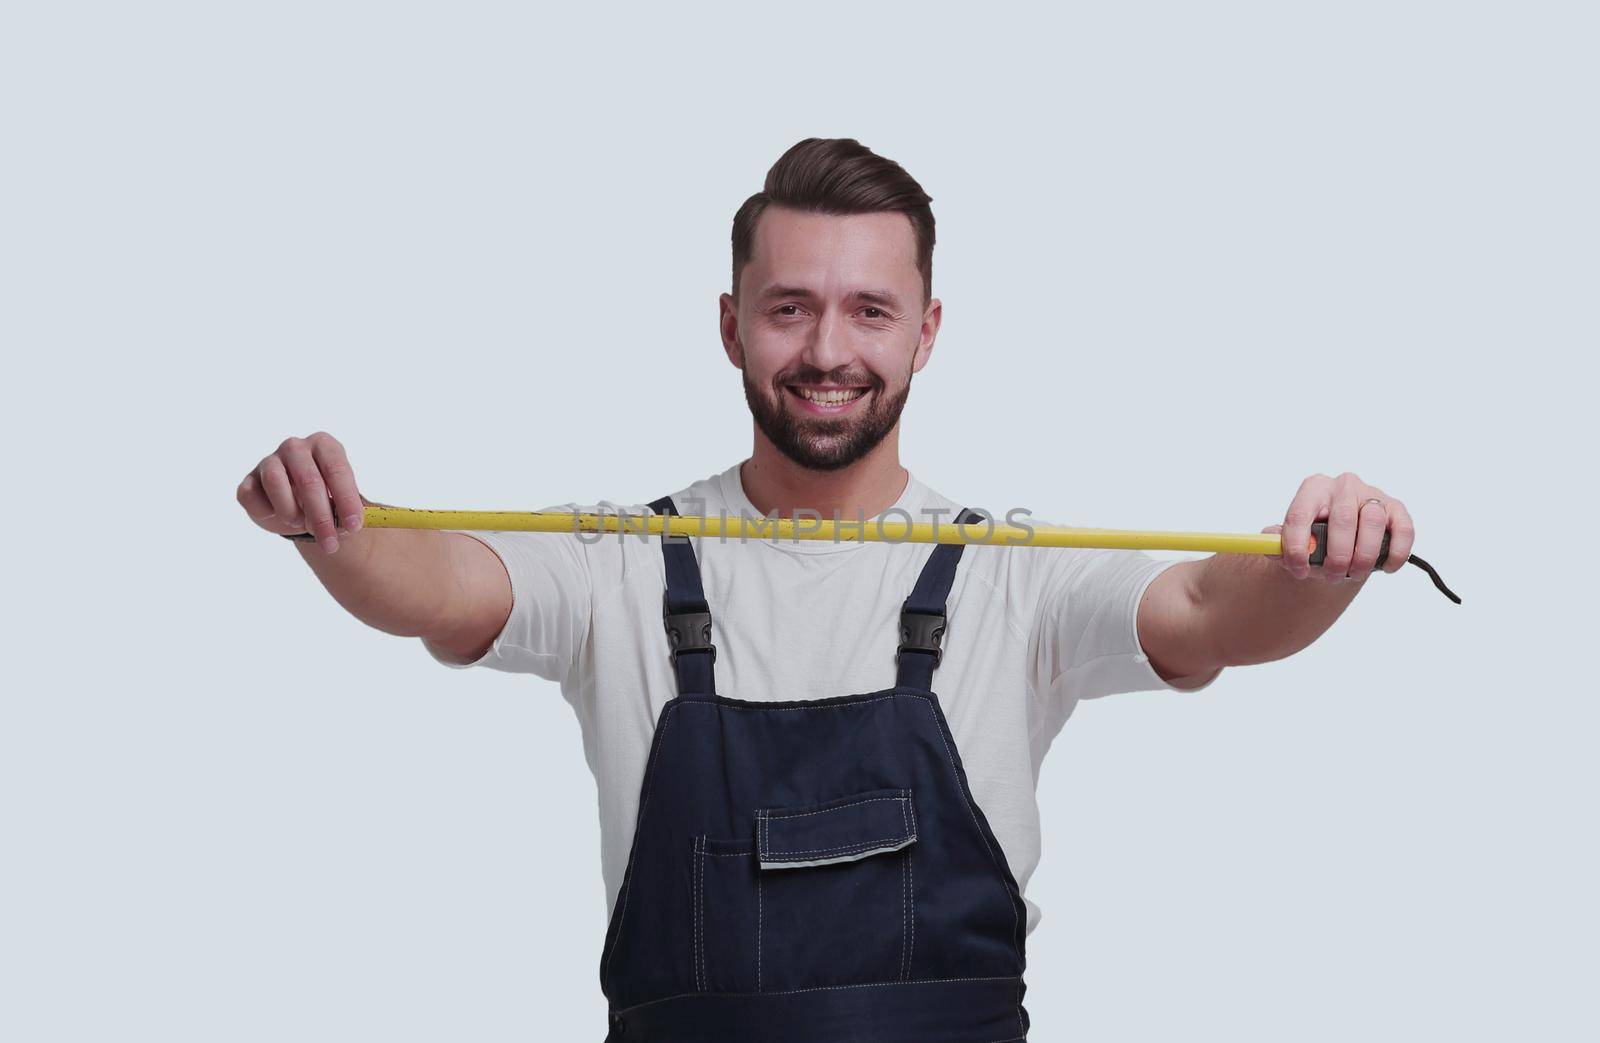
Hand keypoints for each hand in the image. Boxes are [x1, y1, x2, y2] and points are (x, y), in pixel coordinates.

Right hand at [237, 431, 365, 553]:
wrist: (300, 511)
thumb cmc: (328, 502)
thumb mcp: (345, 506)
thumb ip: (353, 513)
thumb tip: (356, 525)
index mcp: (325, 446)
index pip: (337, 469)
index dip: (346, 499)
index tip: (354, 526)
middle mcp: (296, 448)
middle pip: (308, 480)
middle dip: (321, 517)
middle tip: (330, 543)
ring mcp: (269, 461)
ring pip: (276, 484)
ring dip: (292, 513)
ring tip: (300, 523)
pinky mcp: (248, 481)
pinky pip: (251, 497)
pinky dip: (266, 513)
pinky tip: (276, 515)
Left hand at [1262, 472, 1414, 582]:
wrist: (1343, 535)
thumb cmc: (1316, 537)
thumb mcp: (1293, 538)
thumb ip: (1278, 544)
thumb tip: (1270, 547)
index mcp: (1313, 489)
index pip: (1300, 515)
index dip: (1296, 547)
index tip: (1297, 570)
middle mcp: (1343, 486)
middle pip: (1341, 519)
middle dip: (1336, 556)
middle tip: (1331, 576)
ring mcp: (1372, 495)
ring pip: (1372, 523)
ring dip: (1363, 556)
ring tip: (1354, 573)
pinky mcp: (1397, 509)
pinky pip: (1403, 531)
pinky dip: (1395, 554)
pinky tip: (1384, 568)